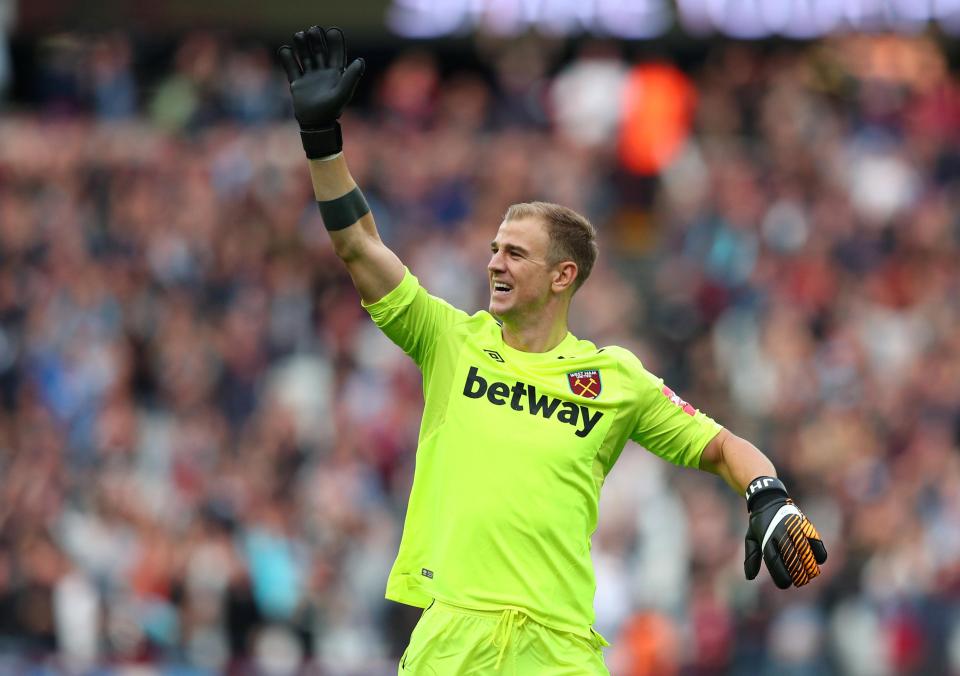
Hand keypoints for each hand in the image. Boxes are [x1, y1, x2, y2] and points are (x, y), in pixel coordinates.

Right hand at [278, 26, 364, 157]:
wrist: (315, 125)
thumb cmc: (332, 110)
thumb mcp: (343, 92)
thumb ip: (351, 77)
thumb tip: (361, 60)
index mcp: (336, 72)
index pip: (336, 52)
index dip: (335, 40)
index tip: (332, 31)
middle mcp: (323, 72)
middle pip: (319, 50)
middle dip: (316, 38)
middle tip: (313, 30)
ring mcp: (309, 76)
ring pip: (305, 55)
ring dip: (302, 45)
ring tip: (299, 35)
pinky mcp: (297, 83)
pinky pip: (291, 67)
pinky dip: (287, 58)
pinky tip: (286, 50)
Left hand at [744, 477, 826, 588]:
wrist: (768, 499)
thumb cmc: (760, 523)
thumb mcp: (751, 538)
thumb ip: (752, 557)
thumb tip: (749, 578)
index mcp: (766, 538)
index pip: (774, 561)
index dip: (781, 576)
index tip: (785, 584)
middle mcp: (780, 533)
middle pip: (791, 558)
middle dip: (797, 574)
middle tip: (800, 582)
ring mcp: (793, 528)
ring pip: (805, 551)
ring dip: (809, 566)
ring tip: (810, 575)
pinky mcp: (804, 524)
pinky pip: (815, 540)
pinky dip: (818, 552)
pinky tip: (818, 560)